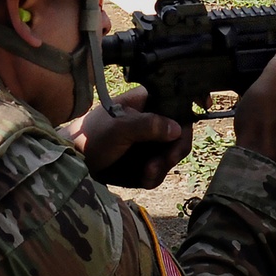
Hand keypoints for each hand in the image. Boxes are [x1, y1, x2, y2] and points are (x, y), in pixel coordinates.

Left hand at [61, 86, 192, 188]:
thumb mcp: (120, 128)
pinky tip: (141, 178)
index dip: (193, 100)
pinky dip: (153, 176)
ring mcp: (149, 140)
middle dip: (173, 151)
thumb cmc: (90, 137)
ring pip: (173, 154)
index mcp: (147, 101)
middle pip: (181, 132)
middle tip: (159, 163)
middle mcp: (152, 118)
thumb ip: (149, 125)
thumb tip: (177, 128)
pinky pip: (161, 169)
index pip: (177, 97)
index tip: (205, 106)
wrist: (71, 163)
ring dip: (162, 167)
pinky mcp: (144, 159)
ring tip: (144, 174)